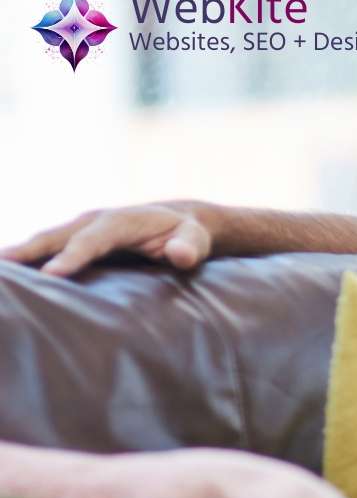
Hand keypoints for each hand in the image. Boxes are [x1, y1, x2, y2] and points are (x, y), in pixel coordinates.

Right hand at [0, 202, 213, 277]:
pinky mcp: (73, 239)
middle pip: (55, 237)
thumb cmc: (187, 236)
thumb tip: (180, 255)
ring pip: (43, 241)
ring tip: (0, 273)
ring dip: (18, 255)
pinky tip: (10, 277)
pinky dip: (25, 259)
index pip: (91, 240)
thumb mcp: (196, 241)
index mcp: (119, 222)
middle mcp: (92, 221)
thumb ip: (189, 248)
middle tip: (3, 267)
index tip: (51, 275)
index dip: (72, 257)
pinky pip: (45, 249)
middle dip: (27, 251)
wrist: (178, 222)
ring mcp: (79, 229)